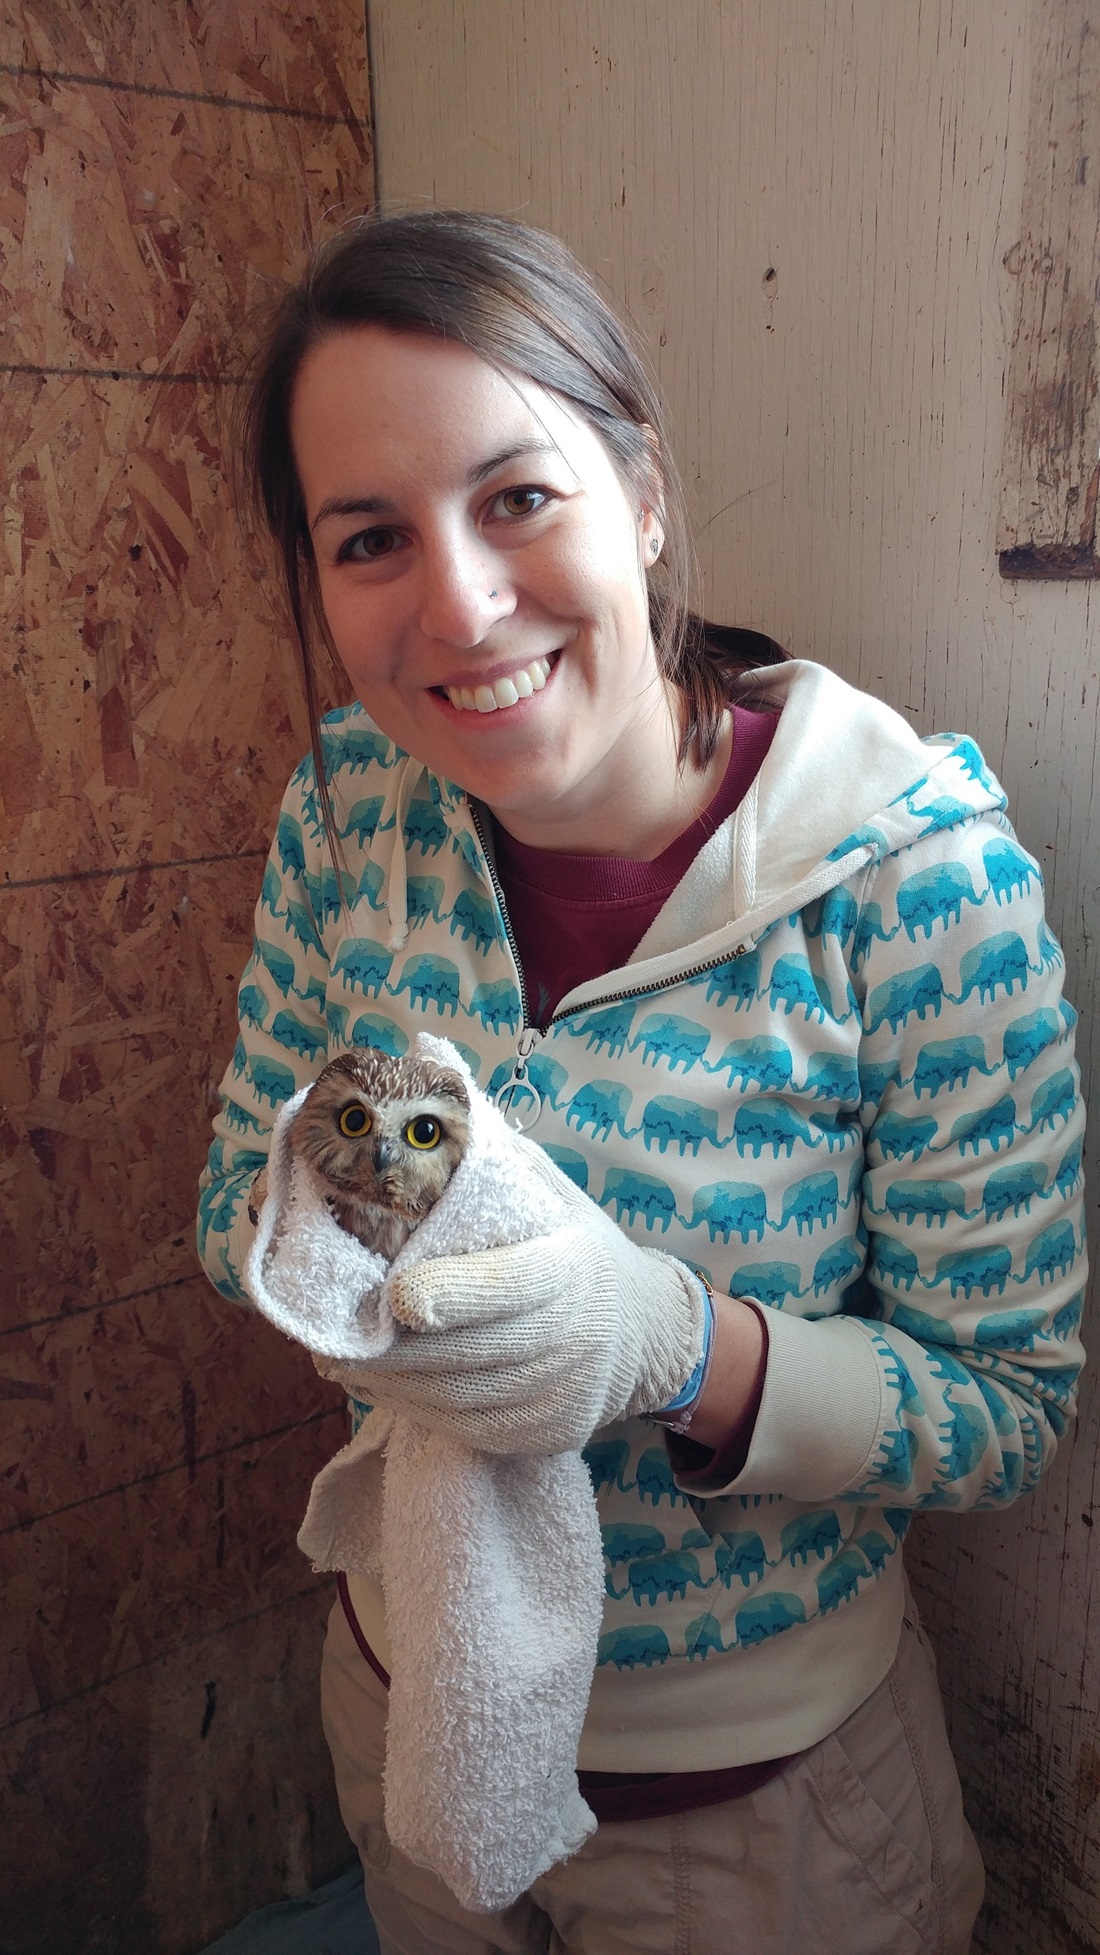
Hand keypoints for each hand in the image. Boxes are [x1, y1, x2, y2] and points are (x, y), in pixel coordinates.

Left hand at [337, 1166, 707, 1454]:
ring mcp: (557, 1393)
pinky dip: (412, 1407)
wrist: (646, 1335)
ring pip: (454, 1397)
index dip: (454, 1294)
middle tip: (328, 1326)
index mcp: (572, 1268)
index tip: (398, 1297)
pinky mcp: (539, 1435)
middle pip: (466, 1351)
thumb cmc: (575, 1247)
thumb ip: (487, 1142)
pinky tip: (378, 1383)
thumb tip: (424, 1054)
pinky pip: (462, 1427)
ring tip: (336, 1354)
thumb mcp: (550, 1191)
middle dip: (391, 1345)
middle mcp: (571, 1337)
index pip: (511, 1286)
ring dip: (387, 1379)